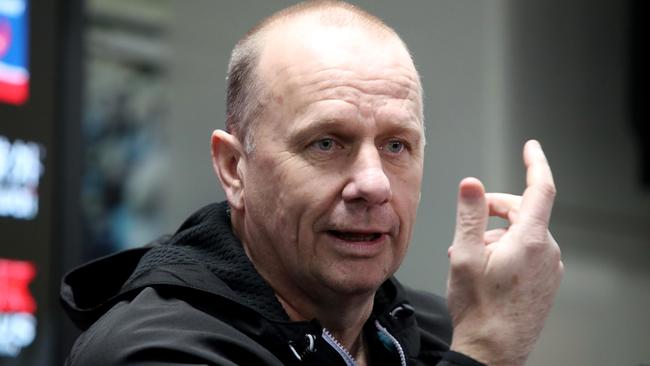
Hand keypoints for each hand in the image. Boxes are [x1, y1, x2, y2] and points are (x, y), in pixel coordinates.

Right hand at [446, 140, 563, 365]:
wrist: (492, 350)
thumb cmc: (478, 308)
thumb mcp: (464, 255)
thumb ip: (470, 215)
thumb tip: (472, 184)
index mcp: (530, 240)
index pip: (540, 189)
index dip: (535, 163)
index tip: (531, 147)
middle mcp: (547, 252)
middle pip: (523, 212)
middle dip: (494, 210)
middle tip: (466, 226)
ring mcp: (549, 269)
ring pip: (523, 234)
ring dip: (496, 235)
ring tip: (468, 256)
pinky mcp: (546, 282)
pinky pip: (529, 253)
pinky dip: (507, 250)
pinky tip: (485, 269)